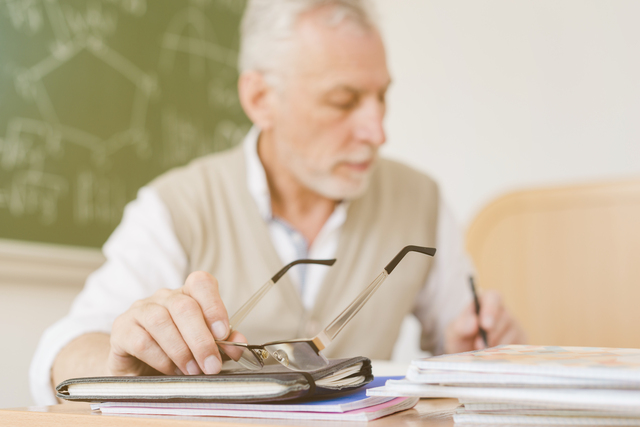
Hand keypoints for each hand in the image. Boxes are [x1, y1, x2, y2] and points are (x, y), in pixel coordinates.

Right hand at [108, 271, 246, 375]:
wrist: (136, 368)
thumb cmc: (174, 353)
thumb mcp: (202, 347)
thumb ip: (222, 343)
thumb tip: (239, 344)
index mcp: (187, 295)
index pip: (201, 283)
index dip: (214, 306)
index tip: (223, 333)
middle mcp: (163, 297)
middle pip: (184, 306)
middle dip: (201, 339)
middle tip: (211, 365)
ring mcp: (140, 310)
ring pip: (161, 321)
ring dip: (181, 350)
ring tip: (192, 370)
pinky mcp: (122, 330)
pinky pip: (141, 340)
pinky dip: (160, 358)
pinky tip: (170, 370)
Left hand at [444, 289, 526, 352]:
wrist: (468, 356)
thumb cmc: (461, 339)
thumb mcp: (454, 332)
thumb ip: (461, 326)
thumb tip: (473, 322)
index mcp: (485, 301)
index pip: (493, 298)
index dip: (490, 310)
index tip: (485, 325)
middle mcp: (502, 312)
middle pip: (505, 318)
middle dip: (491, 335)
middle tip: (478, 346)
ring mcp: (514, 326)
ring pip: (511, 335)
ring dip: (496, 346)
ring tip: (482, 352)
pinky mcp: (520, 341)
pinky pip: (516, 347)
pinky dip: (504, 354)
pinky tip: (492, 356)